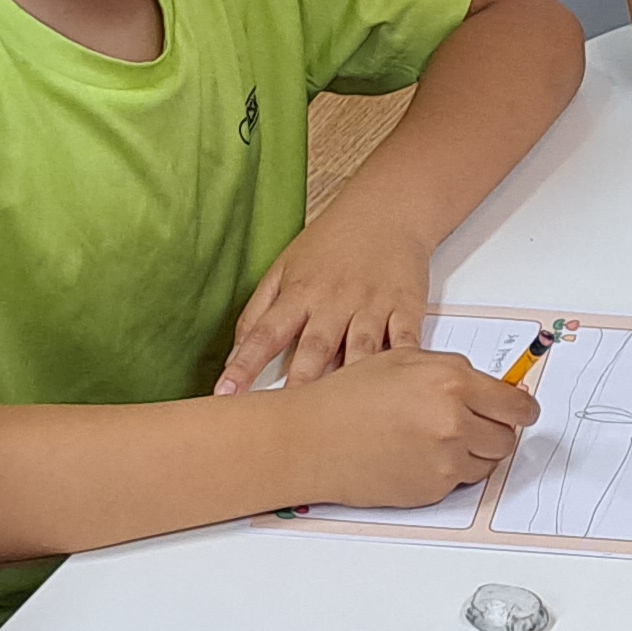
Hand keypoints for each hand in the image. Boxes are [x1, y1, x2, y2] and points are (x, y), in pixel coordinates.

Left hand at [217, 216, 438, 395]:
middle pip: (312, 349)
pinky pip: (404, 343)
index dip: (243, 365)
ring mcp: (371, 305)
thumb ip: (259, 310)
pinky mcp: (406, 307)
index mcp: (299, 292)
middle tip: (283, 421)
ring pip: (359, 351)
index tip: (226, 394)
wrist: (388, 209)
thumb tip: (236, 350)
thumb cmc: (334, 241)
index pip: (263, 333)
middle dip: (297, 385)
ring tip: (338, 417)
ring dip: (347, 383)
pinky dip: (400, 366)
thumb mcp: (285, 266)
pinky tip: (396, 390)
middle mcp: (333, 301)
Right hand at [281, 346, 533, 508]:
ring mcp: (446, 459)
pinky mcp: (433, 489)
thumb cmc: (349, 397)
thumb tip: (499, 389)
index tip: (522, 412)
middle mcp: (455, 421)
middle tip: (467, 424)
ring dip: (472, 453)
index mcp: (452, 381)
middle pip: (506, 437)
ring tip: (433, 440)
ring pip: (487, 463)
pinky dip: (447, 472)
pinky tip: (415, 457)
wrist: (313, 439)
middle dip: (494, 431)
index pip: (516, 404)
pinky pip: (459, 481)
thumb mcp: (404, 361)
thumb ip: (454, 372)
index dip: (522, 410)